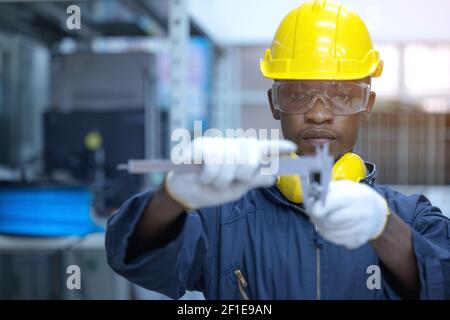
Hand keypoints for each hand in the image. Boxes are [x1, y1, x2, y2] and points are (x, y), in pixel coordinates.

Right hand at [165, 137, 296, 209]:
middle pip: (251, 157)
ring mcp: (217, 144)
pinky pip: (213, 164)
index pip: (263, 148)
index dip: (277, 147)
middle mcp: (232, 146)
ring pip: (231, 163)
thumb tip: (272, 176)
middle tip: (231, 180)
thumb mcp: (237, 188)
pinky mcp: (201, 146)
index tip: (292, 147)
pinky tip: (202, 177)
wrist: (186, 192)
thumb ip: (253, 180)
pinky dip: (209, 177)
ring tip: (212, 181)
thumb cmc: (212, 188)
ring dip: (221, 181)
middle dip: (243, 174)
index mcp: (242, 155)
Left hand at [308, 180, 389, 248]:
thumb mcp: (346, 186)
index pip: (330, 203)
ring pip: (329, 231)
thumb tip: (311, 196)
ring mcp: (360, 230)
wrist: (379, 214)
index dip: (316, 205)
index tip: (312, 202)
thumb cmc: (358, 197)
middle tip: (314, 211)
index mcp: (355, 197)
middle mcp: (360, 214)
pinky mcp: (358, 241)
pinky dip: (328, 233)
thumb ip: (328, 190)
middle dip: (316, 216)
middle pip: (328, 220)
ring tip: (321, 218)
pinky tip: (330, 226)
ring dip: (320, 225)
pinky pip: (335, 239)